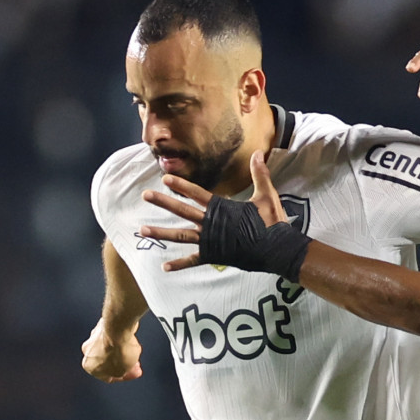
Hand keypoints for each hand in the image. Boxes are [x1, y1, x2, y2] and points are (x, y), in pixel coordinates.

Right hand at [82, 316, 142, 381]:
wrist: (118, 328)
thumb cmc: (118, 350)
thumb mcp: (122, 371)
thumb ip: (119, 373)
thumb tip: (120, 369)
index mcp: (88, 366)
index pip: (107, 377)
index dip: (123, 377)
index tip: (131, 374)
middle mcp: (87, 351)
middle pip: (107, 361)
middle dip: (123, 364)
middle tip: (135, 365)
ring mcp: (94, 337)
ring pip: (110, 348)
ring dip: (122, 352)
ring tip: (135, 351)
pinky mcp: (102, 325)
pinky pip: (113, 337)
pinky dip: (121, 340)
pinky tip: (131, 341)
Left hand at [140, 152, 286, 271]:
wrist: (277, 249)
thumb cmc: (272, 223)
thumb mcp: (266, 195)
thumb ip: (259, 174)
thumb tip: (257, 152)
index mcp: (222, 208)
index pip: (197, 193)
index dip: (181, 185)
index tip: (165, 178)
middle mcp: (211, 223)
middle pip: (182, 210)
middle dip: (163, 202)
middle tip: (145, 195)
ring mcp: (211, 240)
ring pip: (181, 235)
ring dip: (161, 232)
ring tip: (142, 230)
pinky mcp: (214, 256)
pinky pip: (193, 260)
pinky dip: (180, 264)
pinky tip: (164, 267)